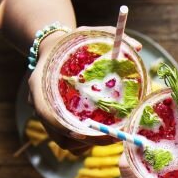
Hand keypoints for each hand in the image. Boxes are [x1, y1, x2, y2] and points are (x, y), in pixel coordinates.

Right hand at [28, 26, 143, 151]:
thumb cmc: (70, 42)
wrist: (52, 48)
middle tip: (113, 137)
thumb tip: (137, 46)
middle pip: (57, 133)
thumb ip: (109, 36)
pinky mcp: (54, 122)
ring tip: (113, 136)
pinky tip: (102, 135)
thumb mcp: (86, 33)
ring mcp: (46, 115)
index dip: (61, 126)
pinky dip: (84, 143)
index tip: (82, 133)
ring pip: (63, 141)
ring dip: (87, 144)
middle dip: (86, 139)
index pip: (45, 111)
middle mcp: (39, 102)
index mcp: (40, 82)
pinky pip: (67, 141)